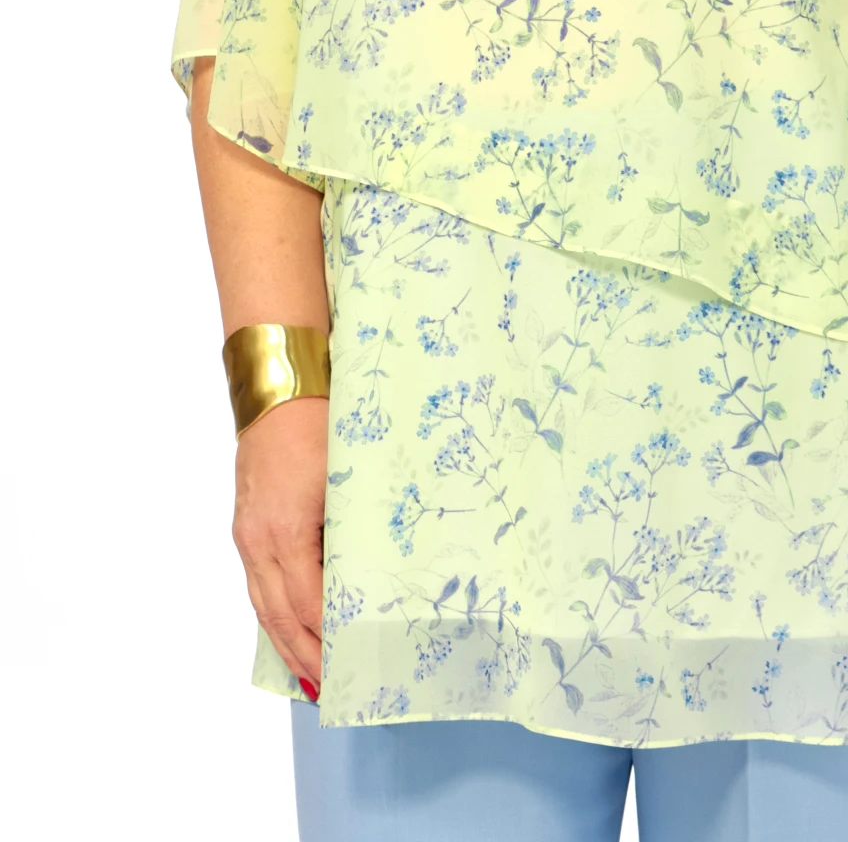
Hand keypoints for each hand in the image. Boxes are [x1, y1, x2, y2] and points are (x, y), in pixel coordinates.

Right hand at [232, 394, 328, 693]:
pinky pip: (256, 580)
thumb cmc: (320, 422)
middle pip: (280, 614)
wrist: (279, 384)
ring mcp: (247, 532)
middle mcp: (259, 538)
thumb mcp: (347, 477)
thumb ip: (355, 528)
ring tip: (305, 675)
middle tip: (328, 690)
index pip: (308, 603)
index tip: (347, 666)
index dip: (326, 640)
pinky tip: (284, 627)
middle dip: (303, 655)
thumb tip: (375, 574)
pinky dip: (270, 611)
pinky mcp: (245, 522)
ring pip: (262, 603)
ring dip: (283, 641)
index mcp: (286, 530)